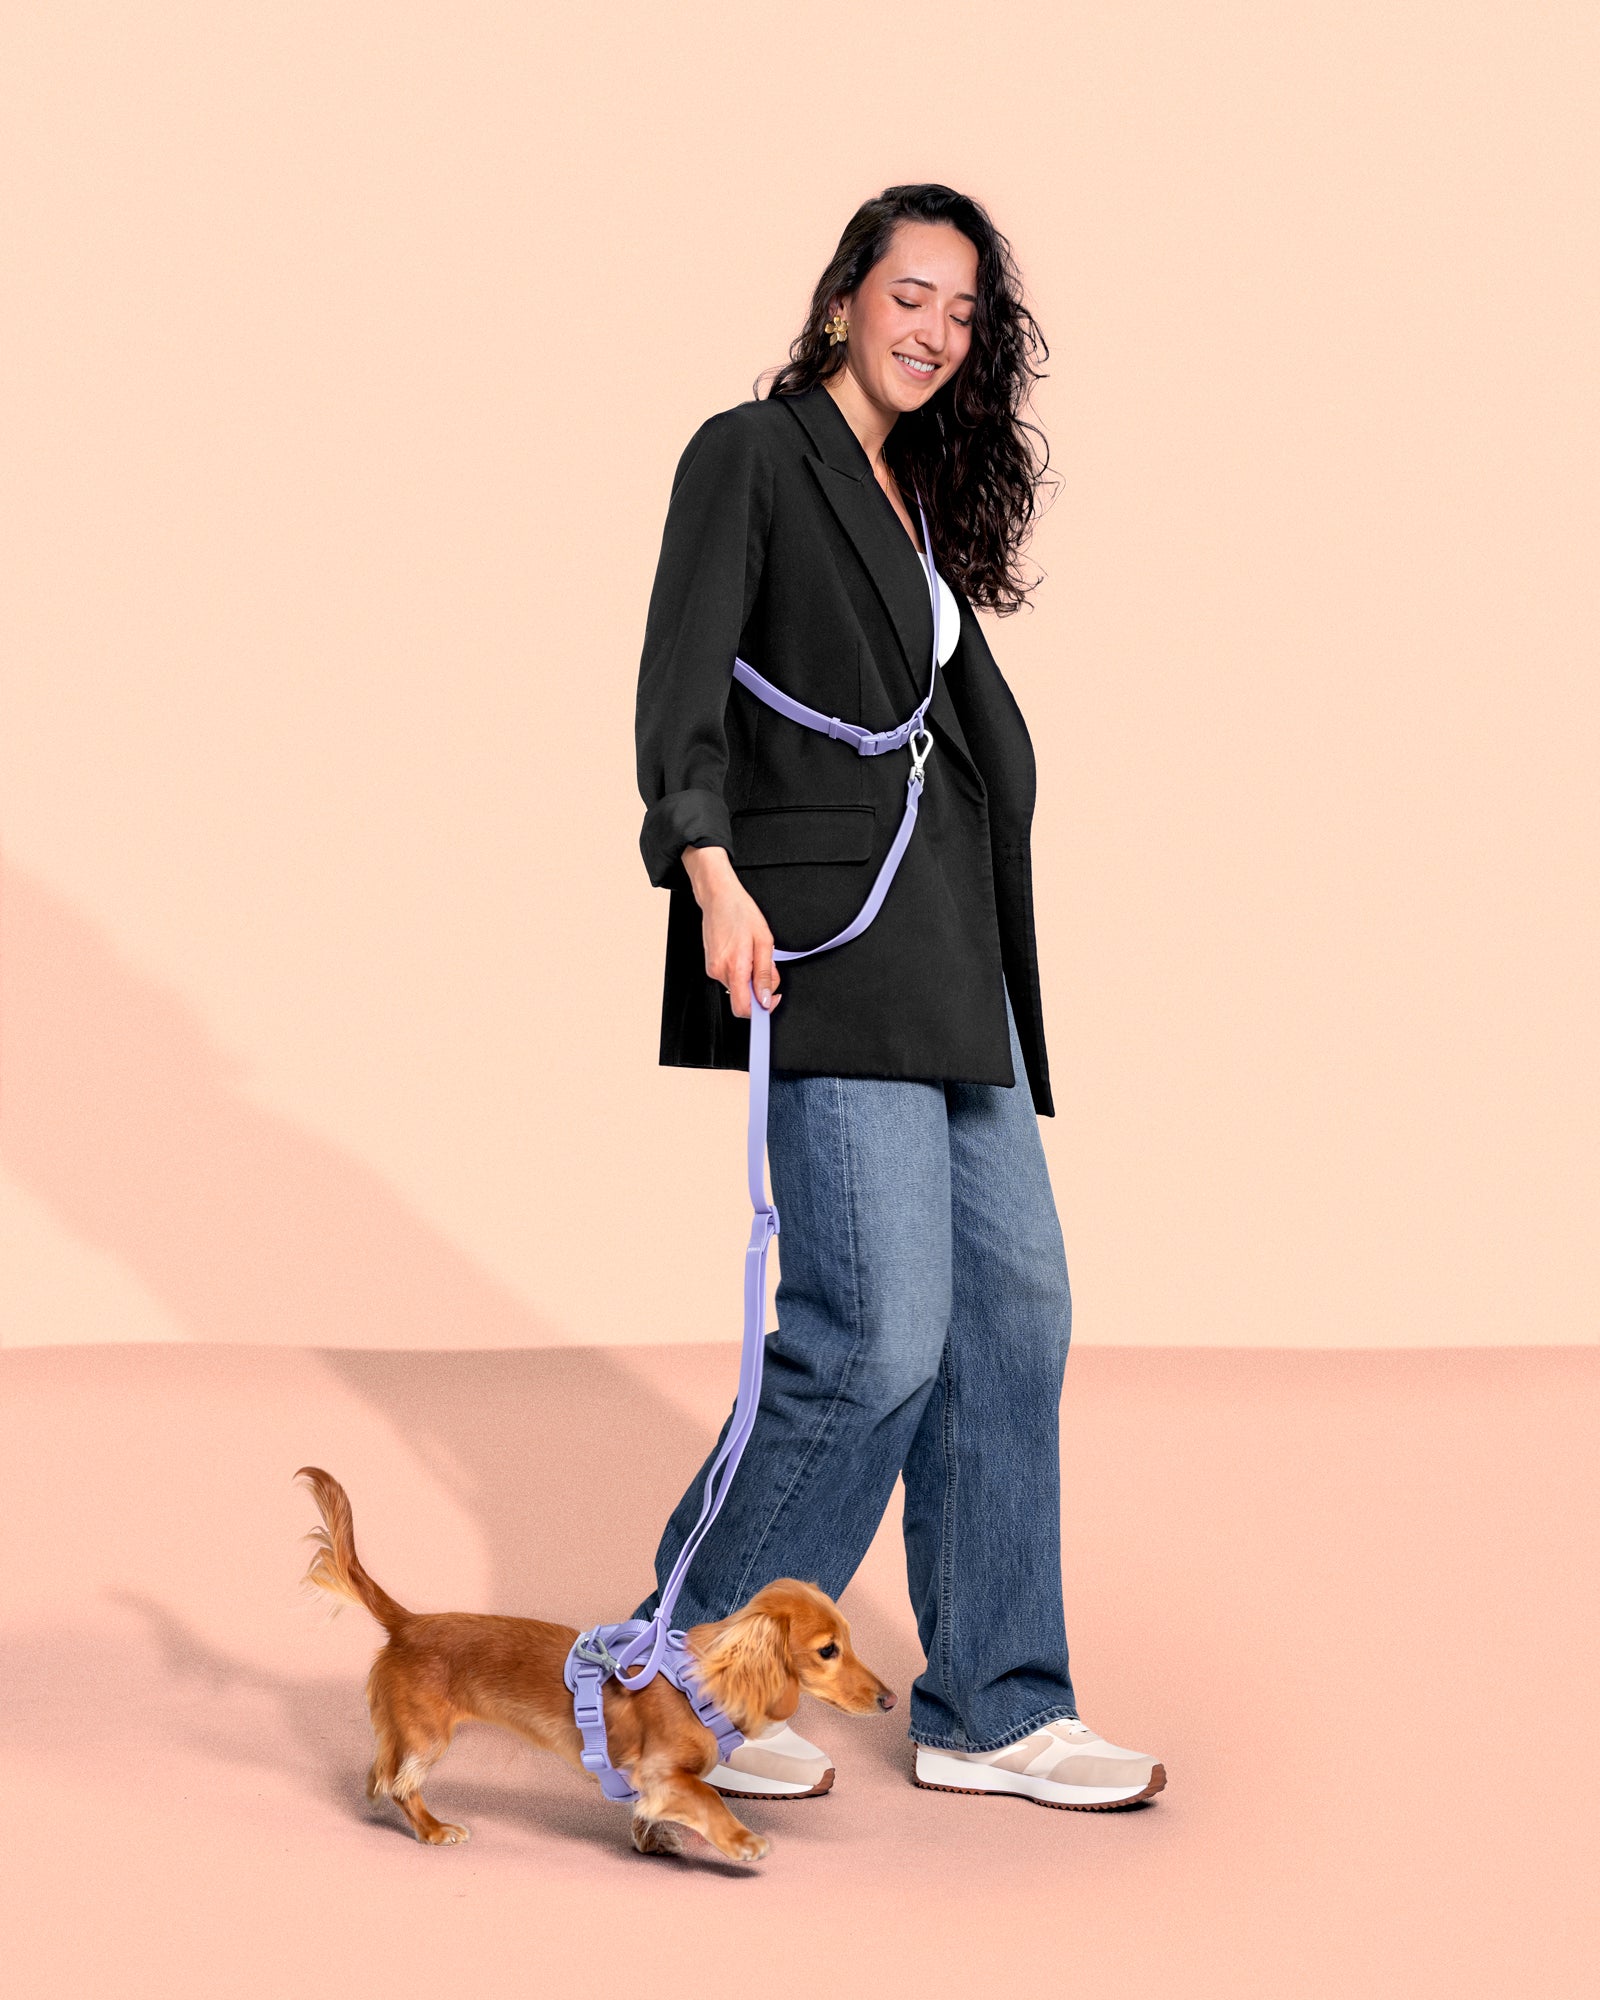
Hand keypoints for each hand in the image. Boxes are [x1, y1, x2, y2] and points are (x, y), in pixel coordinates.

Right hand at [681, 845, 781, 1019]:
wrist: (718, 897)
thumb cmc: (741, 913)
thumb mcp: (764, 941)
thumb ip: (765, 973)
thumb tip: (765, 999)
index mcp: (734, 967)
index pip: (743, 1008)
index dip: (760, 1011)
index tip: (771, 1001)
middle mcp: (719, 972)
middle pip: (743, 998)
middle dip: (759, 989)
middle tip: (767, 965)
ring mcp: (712, 969)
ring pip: (738, 988)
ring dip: (751, 978)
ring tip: (754, 954)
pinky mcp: (711, 965)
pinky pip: (730, 978)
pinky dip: (742, 972)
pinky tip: (744, 953)